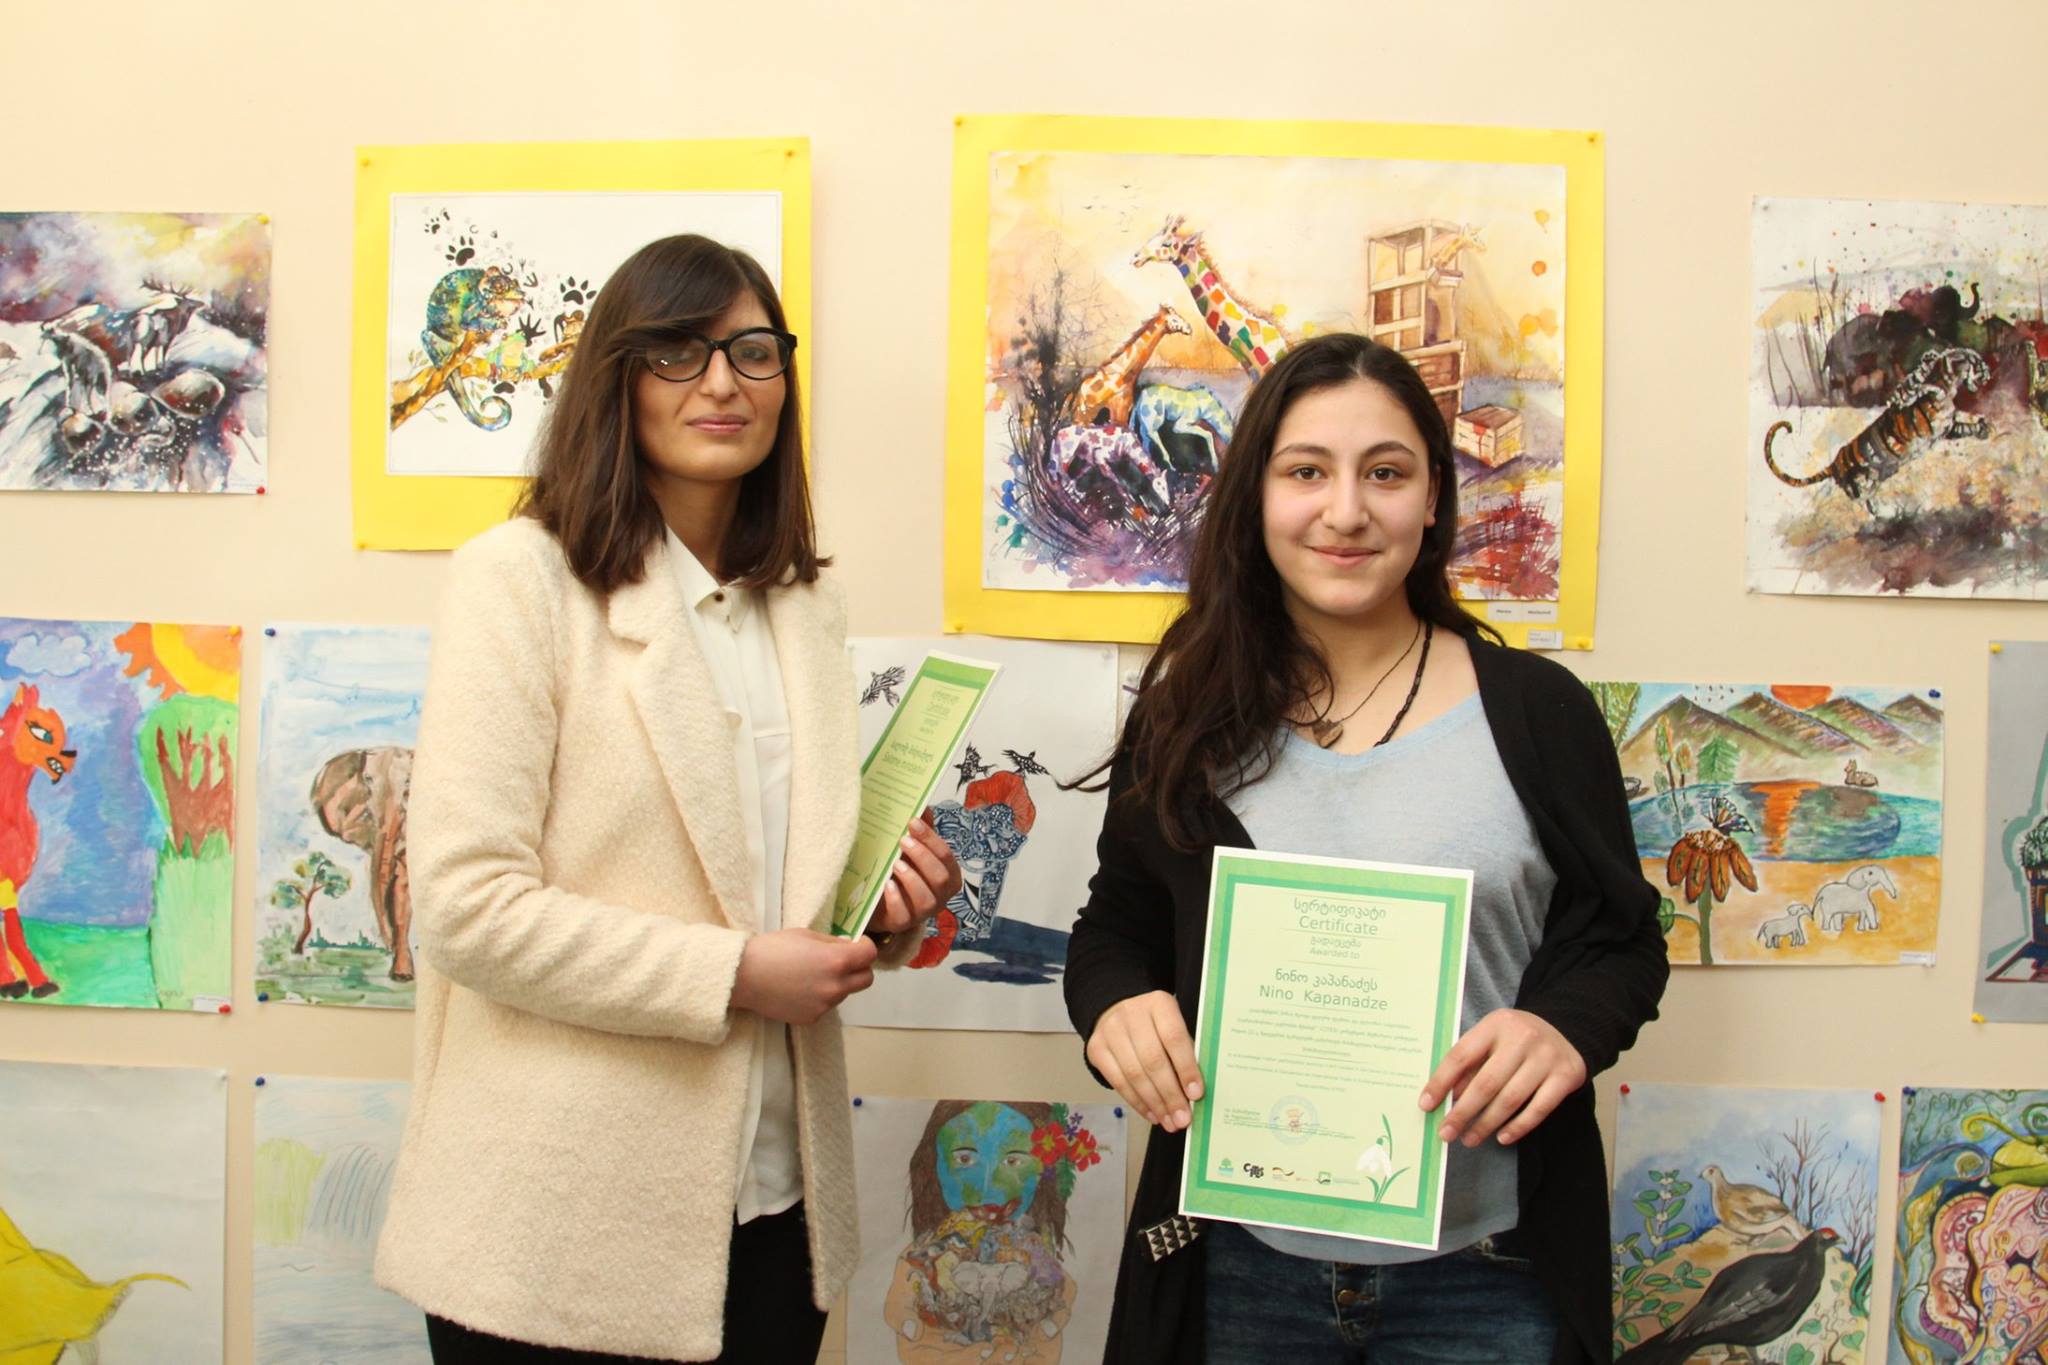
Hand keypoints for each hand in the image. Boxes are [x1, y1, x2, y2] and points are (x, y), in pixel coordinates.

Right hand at [731, 929, 878, 1025]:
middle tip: (842, 961)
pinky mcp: (811, 1018)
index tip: (856, 944)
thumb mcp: (806, 935)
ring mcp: (824, 1005)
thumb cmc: (772, 948)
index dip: (865, 947)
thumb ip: (833, 943)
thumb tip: (850, 946)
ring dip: (837, 983)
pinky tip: (799, 989)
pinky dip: (819, 997)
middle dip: (859, 968)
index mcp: (837, 961)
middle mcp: (836, 986)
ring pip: (845, 993)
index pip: (870, 955)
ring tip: (810, 975)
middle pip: (866, 979)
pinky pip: (825, 1006)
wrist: (743, 976)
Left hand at [870, 812, 961, 936]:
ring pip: (926, 899)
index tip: (912, 822)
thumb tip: (924, 807)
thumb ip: (921, 833)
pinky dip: (896, 899)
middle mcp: (940, 897)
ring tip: (895, 864)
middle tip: (903, 841)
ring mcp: (922, 913)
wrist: (877, 901)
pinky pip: (903, 914)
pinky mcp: (901, 923)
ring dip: (912, 879)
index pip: (947, 857)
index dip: (931, 839)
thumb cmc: (901, 872)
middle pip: (940, 878)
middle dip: (923, 857)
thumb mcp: (911, 851)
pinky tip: (887, 885)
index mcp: (947, 876)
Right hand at [1085, 990, 1203, 1132]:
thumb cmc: (1155, 1025)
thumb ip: (1186, 1052)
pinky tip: (1152, 1114)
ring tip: (1170, 1121)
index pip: (1174, 1037)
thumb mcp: (1174, 1026)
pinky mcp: (1096, 1049)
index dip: (1186, 1068)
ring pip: (1134, 1074)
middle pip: (1153, 1060)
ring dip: (1155, 1103)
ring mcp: (1110, 1031)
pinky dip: (1138, 1102)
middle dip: (1170, 1094)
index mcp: (1159, 1004)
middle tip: (1183, 1118)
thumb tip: (1195, 1093)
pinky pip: (1118, 1082)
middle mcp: (1131, 1014)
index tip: (1196, 1094)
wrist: (1117, 1011)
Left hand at [1418, 1008, 1586, 1147]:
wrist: (1567, 1031)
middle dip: (1462, 1112)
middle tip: (1446, 1133)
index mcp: (1496, 1024)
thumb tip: (1444, 1098)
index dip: (1441, 1082)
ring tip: (1469, 1139)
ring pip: (1510, 1099)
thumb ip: (1469, 1064)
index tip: (1426, 1105)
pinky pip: (1538, 1110)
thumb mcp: (1490, 1038)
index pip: (1461, 1056)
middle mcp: (1522, 1037)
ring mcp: (1547, 1057)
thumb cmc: (1516, 1039)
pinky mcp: (1566, 1076)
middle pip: (1486, 1083)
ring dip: (1486, 1124)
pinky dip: (1517, 1127)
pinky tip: (1501, 1137)